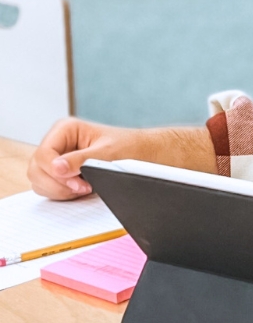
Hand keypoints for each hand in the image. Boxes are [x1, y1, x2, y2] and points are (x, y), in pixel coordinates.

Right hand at [28, 118, 215, 200]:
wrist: (146, 154)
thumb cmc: (131, 147)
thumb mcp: (108, 153)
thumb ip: (81, 160)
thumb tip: (56, 168)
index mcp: (65, 129)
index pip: (43, 154)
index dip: (55, 172)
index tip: (76, 181)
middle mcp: (58, 142)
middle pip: (36, 170)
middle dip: (57, 184)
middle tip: (83, 188)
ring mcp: (57, 158)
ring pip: (39, 181)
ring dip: (60, 190)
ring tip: (86, 187)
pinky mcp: (61, 173)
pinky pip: (49, 188)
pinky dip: (62, 193)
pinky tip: (83, 189)